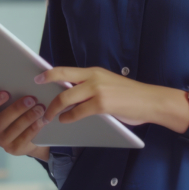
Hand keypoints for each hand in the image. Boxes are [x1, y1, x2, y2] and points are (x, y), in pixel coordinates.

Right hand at [0, 91, 48, 159]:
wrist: (33, 140)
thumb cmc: (25, 117)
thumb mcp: (20, 109)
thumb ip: (19, 99)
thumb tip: (28, 86)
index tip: (6, 93)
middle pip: (2, 118)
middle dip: (18, 108)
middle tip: (31, 100)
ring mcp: (4, 140)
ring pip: (15, 128)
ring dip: (29, 117)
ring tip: (40, 109)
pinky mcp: (14, 149)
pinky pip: (24, 137)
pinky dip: (34, 128)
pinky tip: (41, 121)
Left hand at [38, 66, 167, 125]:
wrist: (151, 101)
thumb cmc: (130, 95)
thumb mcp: (108, 84)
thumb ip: (91, 86)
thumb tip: (71, 93)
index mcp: (94, 71)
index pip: (66, 69)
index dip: (49, 73)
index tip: (38, 76)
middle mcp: (93, 77)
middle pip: (62, 78)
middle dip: (47, 86)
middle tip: (38, 96)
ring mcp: (97, 90)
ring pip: (67, 97)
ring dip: (55, 108)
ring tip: (49, 115)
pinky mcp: (102, 104)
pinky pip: (78, 112)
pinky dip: (69, 117)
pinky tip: (65, 120)